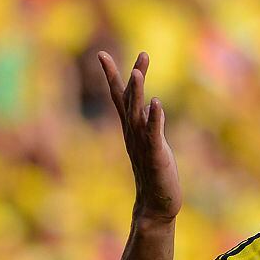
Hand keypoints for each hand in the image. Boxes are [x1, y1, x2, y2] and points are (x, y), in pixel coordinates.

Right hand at [98, 51, 181, 221]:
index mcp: (131, 129)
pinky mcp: (156, 155)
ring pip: (136, 114)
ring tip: (136, 72)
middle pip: (125, 100)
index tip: (102, 54)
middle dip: (121, 77)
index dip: (112, 76)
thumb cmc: (156, 175)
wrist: (156, 205)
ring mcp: (143, 144)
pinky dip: (154, 118)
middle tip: (115, 55)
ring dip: (136, 93)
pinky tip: (156, 103)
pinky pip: (154, 134)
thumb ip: (149, 126)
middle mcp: (133, 134)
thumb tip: (149, 107)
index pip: (119, 98)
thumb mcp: (151, 144)